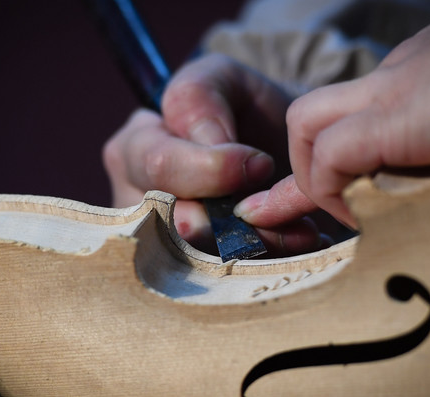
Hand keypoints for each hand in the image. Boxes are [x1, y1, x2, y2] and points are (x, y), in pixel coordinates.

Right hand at [103, 54, 323, 254]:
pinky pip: (219, 284)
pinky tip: (292, 249)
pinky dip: (262, 269)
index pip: (157, 166)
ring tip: (297, 233)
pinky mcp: (191, 275)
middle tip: (285, 212)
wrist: (274, 153)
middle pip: (172, 226)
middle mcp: (135, 202)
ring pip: (197, 263)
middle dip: (235, 224)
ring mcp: (159, 245)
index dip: (212, 169)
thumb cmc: (242, 112)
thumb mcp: (220, 79)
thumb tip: (209, 146)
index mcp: (132, 149)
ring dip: (255, 251)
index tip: (262, 164)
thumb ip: (201, 97)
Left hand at [236, 0, 429, 228]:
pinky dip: (330, 190)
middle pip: (316, 111)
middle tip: (317, 202)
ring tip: (345, 212)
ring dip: (312, 174)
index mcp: (422, 69)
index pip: (356, 107)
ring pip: (305, 122)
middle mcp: (396, 72)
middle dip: (304, 160)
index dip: (339, 149)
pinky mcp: (390, 118)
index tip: (342, 187)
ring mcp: (388, 89)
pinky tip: (361, 215)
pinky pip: (330, 155)